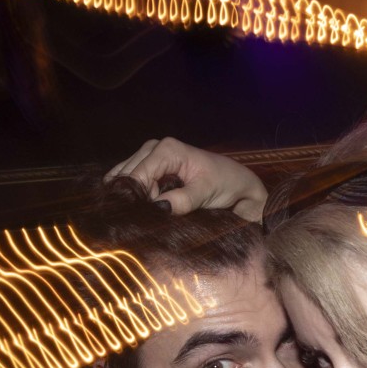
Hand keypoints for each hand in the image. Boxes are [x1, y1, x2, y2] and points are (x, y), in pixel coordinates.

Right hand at [106, 137, 268, 220]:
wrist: (239, 184)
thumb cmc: (226, 185)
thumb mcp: (205, 194)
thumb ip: (182, 201)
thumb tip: (157, 208)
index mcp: (167, 149)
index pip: (136, 176)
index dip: (135, 199)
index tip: (139, 219)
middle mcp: (155, 148)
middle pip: (127, 177)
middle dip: (132, 198)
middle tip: (140, 220)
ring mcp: (151, 155)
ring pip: (127, 179)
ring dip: (133, 198)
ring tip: (143, 214)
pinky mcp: (152, 166)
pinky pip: (133, 180)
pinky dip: (134, 193)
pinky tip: (138, 207)